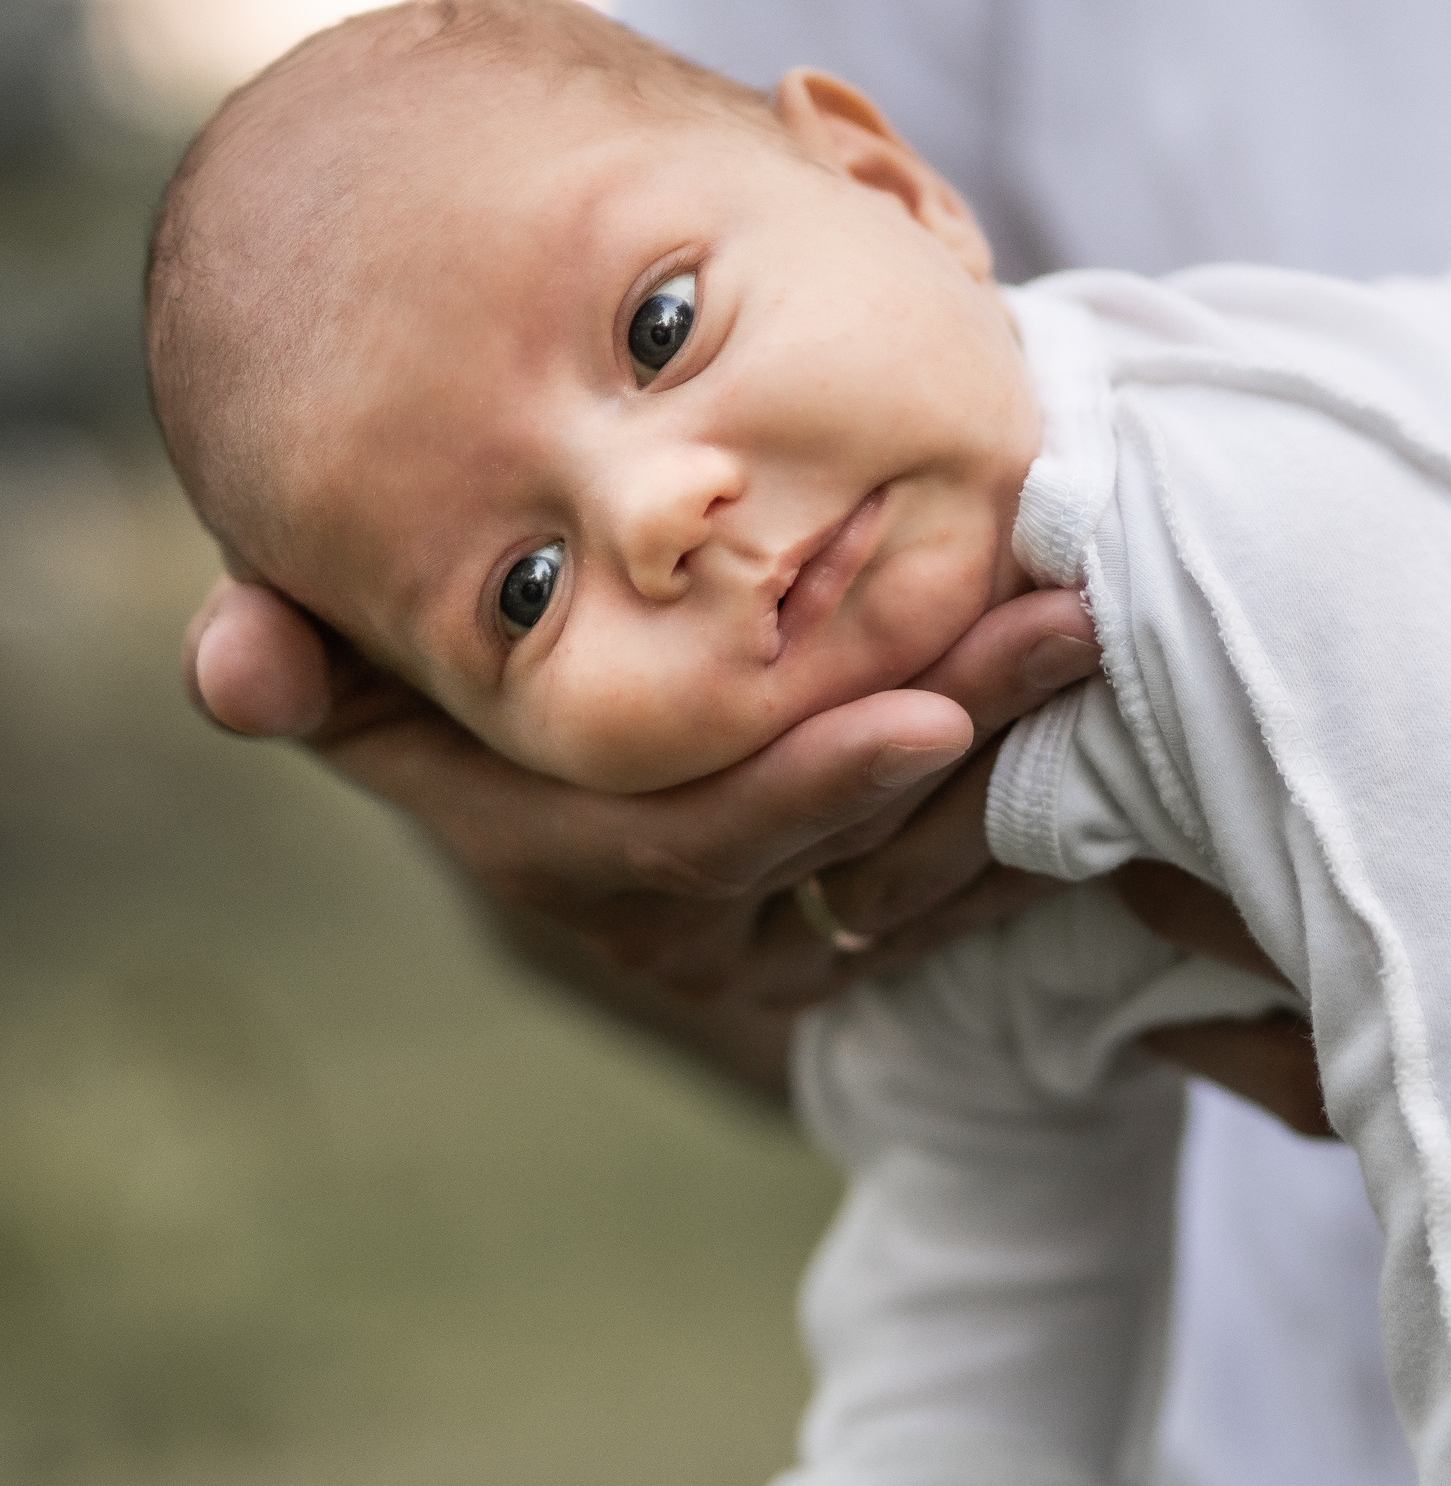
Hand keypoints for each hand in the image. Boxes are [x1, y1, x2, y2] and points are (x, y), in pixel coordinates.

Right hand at [183, 573, 1100, 1100]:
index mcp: (548, 848)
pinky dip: (1027, 830)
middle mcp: (661, 918)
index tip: (926, 712)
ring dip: (1016, 771)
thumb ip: (307, 656)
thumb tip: (226, 669)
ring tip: (1096, 645)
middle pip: (833, 853)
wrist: (563, 702)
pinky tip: (1109, 746)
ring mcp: (759, 936)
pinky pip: (950, 905)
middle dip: (959, 752)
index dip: (806, 789)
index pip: (690, 843)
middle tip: (1061, 629)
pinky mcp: (841, 930)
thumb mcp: (367, 648)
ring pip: (911, 878)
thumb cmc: (454, 646)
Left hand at [1116, 540, 1450, 1239]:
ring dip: (1273, 1038)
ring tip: (1162, 947)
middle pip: (1336, 1063)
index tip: (1082, 805)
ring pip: (1400, 1124)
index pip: (1376, 939)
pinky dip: (1388, 1089)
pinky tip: (1355, 1023)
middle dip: (1183, 977)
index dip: (1206, 882)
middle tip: (1069, 881)